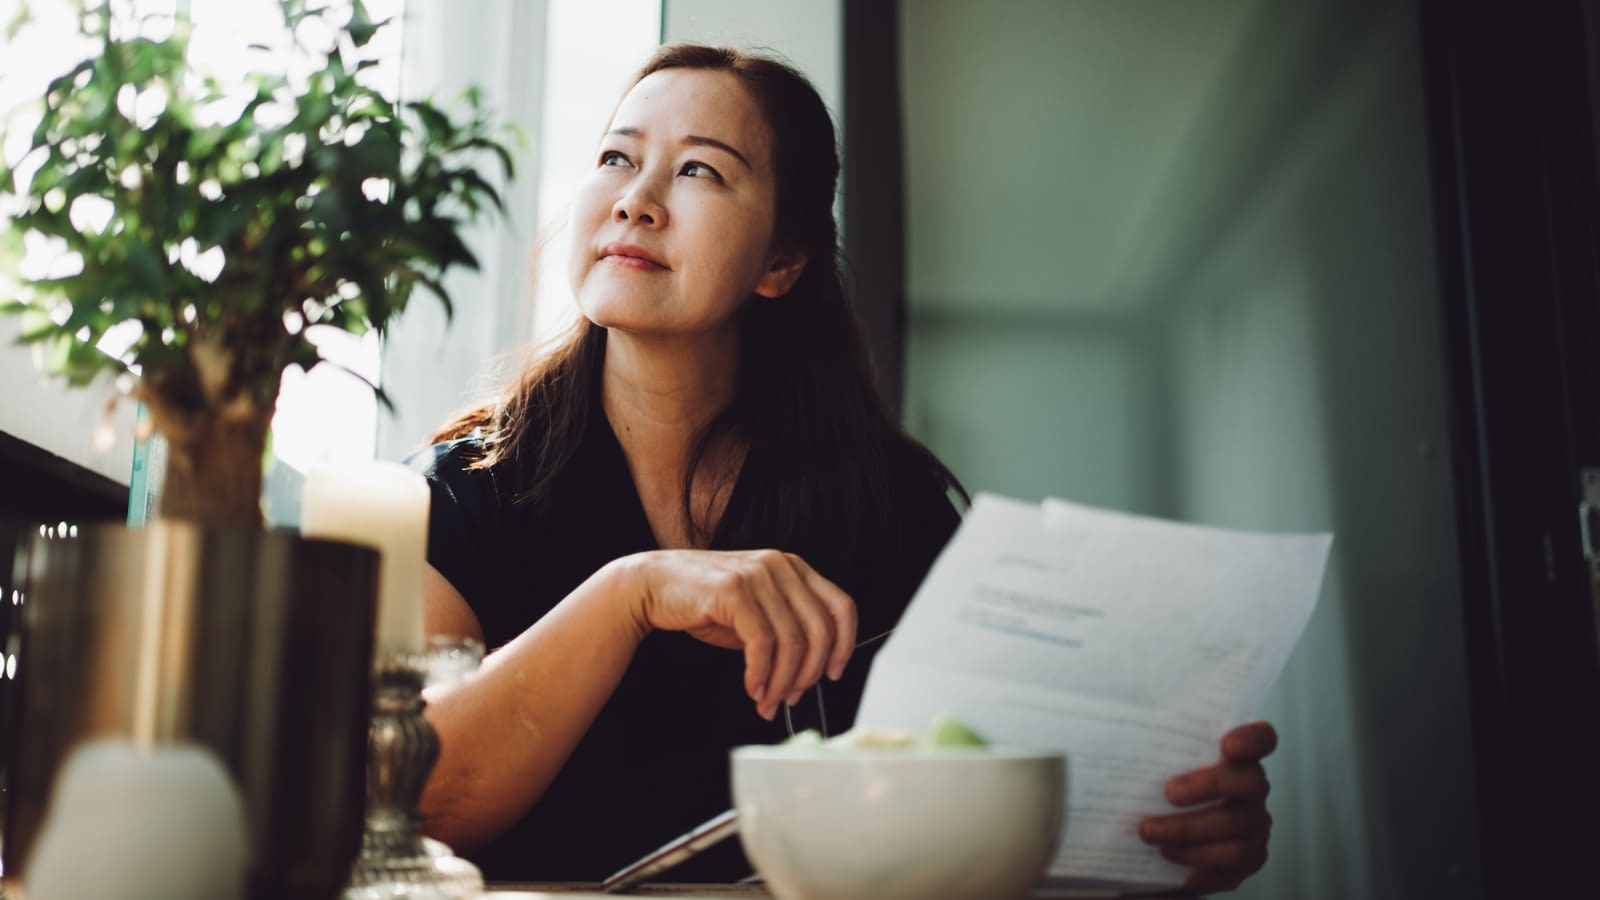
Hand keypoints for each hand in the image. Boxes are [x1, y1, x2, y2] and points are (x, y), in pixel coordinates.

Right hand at [621, 549, 857, 719]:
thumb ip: (785, 632)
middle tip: (791, 698)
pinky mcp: (734, 590)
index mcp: (793, 568)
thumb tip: (810, 673)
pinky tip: (752, 688)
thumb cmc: (704, 603)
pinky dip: (760, 673)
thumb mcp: (756, 614)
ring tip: (766, 701)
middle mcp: (781, 566)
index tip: (833, 674)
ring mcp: (758, 574)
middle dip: (808, 674)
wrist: (652, 585)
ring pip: (792, 642)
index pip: (842, 606)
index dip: (844, 645)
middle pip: (820, 630)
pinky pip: (762, 643)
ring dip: (781, 682)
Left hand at [1138, 721, 1276, 892]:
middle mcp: (1252, 786)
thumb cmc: (1158, 788)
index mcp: (1236, 753)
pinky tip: (1167, 852)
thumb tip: (1108, 734)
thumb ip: (1150, 747)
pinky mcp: (1248, 856)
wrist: (1161, 838)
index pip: (1261, 737)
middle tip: (1169, 793)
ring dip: (1189, 828)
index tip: (1227, 745)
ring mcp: (1255, 822)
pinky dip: (1195, 855)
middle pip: (1249, 780)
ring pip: (1234, 824)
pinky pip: (1229, 858)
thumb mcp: (1155, 763)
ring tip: (1148, 831)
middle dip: (1208, 785)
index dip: (1251, 739)